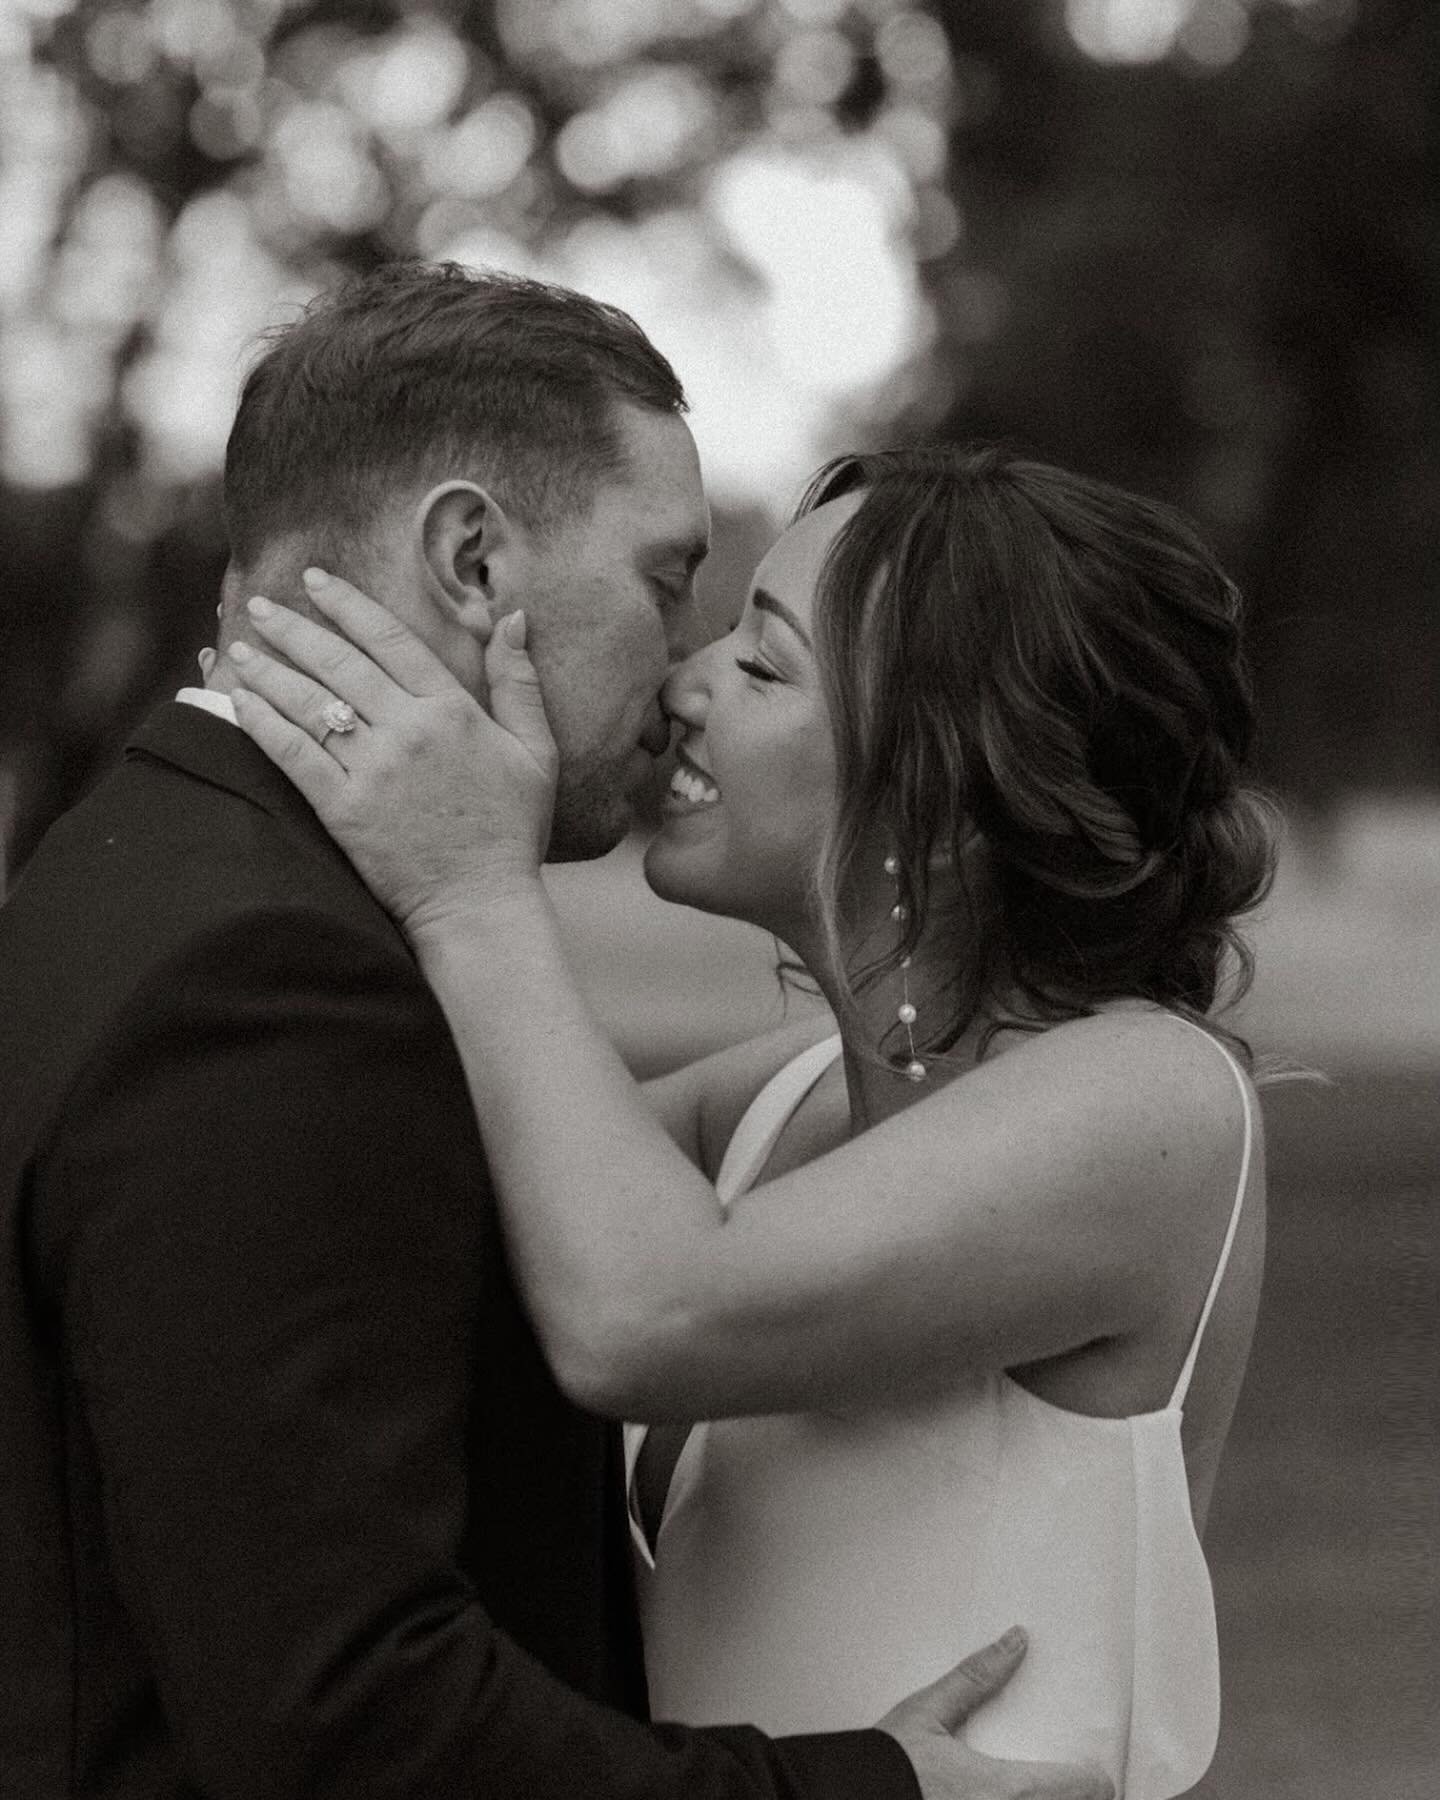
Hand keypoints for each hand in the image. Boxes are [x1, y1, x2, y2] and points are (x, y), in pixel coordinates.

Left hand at [227, 569, 558, 934]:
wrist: (480, 903)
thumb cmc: (511, 830)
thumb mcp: (535, 751)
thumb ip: (519, 683)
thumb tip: (515, 619)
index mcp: (452, 711)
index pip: (391, 639)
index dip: (349, 604)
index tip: (318, 580)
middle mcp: (408, 732)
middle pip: (340, 663)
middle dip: (295, 628)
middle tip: (263, 605)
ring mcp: (373, 770)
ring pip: (310, 703)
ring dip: (269, 670)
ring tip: (240, 647)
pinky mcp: (343, 809)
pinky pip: (294, 754)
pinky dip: (264, 723)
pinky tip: (241, 702)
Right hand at [878, 1630, 1113, 1799]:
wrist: (849, 1798)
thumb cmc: (890, 1764)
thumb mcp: (928, 1711)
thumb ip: (976, 1676)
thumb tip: (1016, 1640)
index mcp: (1008, 1790)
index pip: (1086, 1788)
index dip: (1096, 1779)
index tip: (1093, 1772)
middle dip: (1077, 1796)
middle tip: (1072, 1782)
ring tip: (1040, 1790)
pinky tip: (1000, 1798)